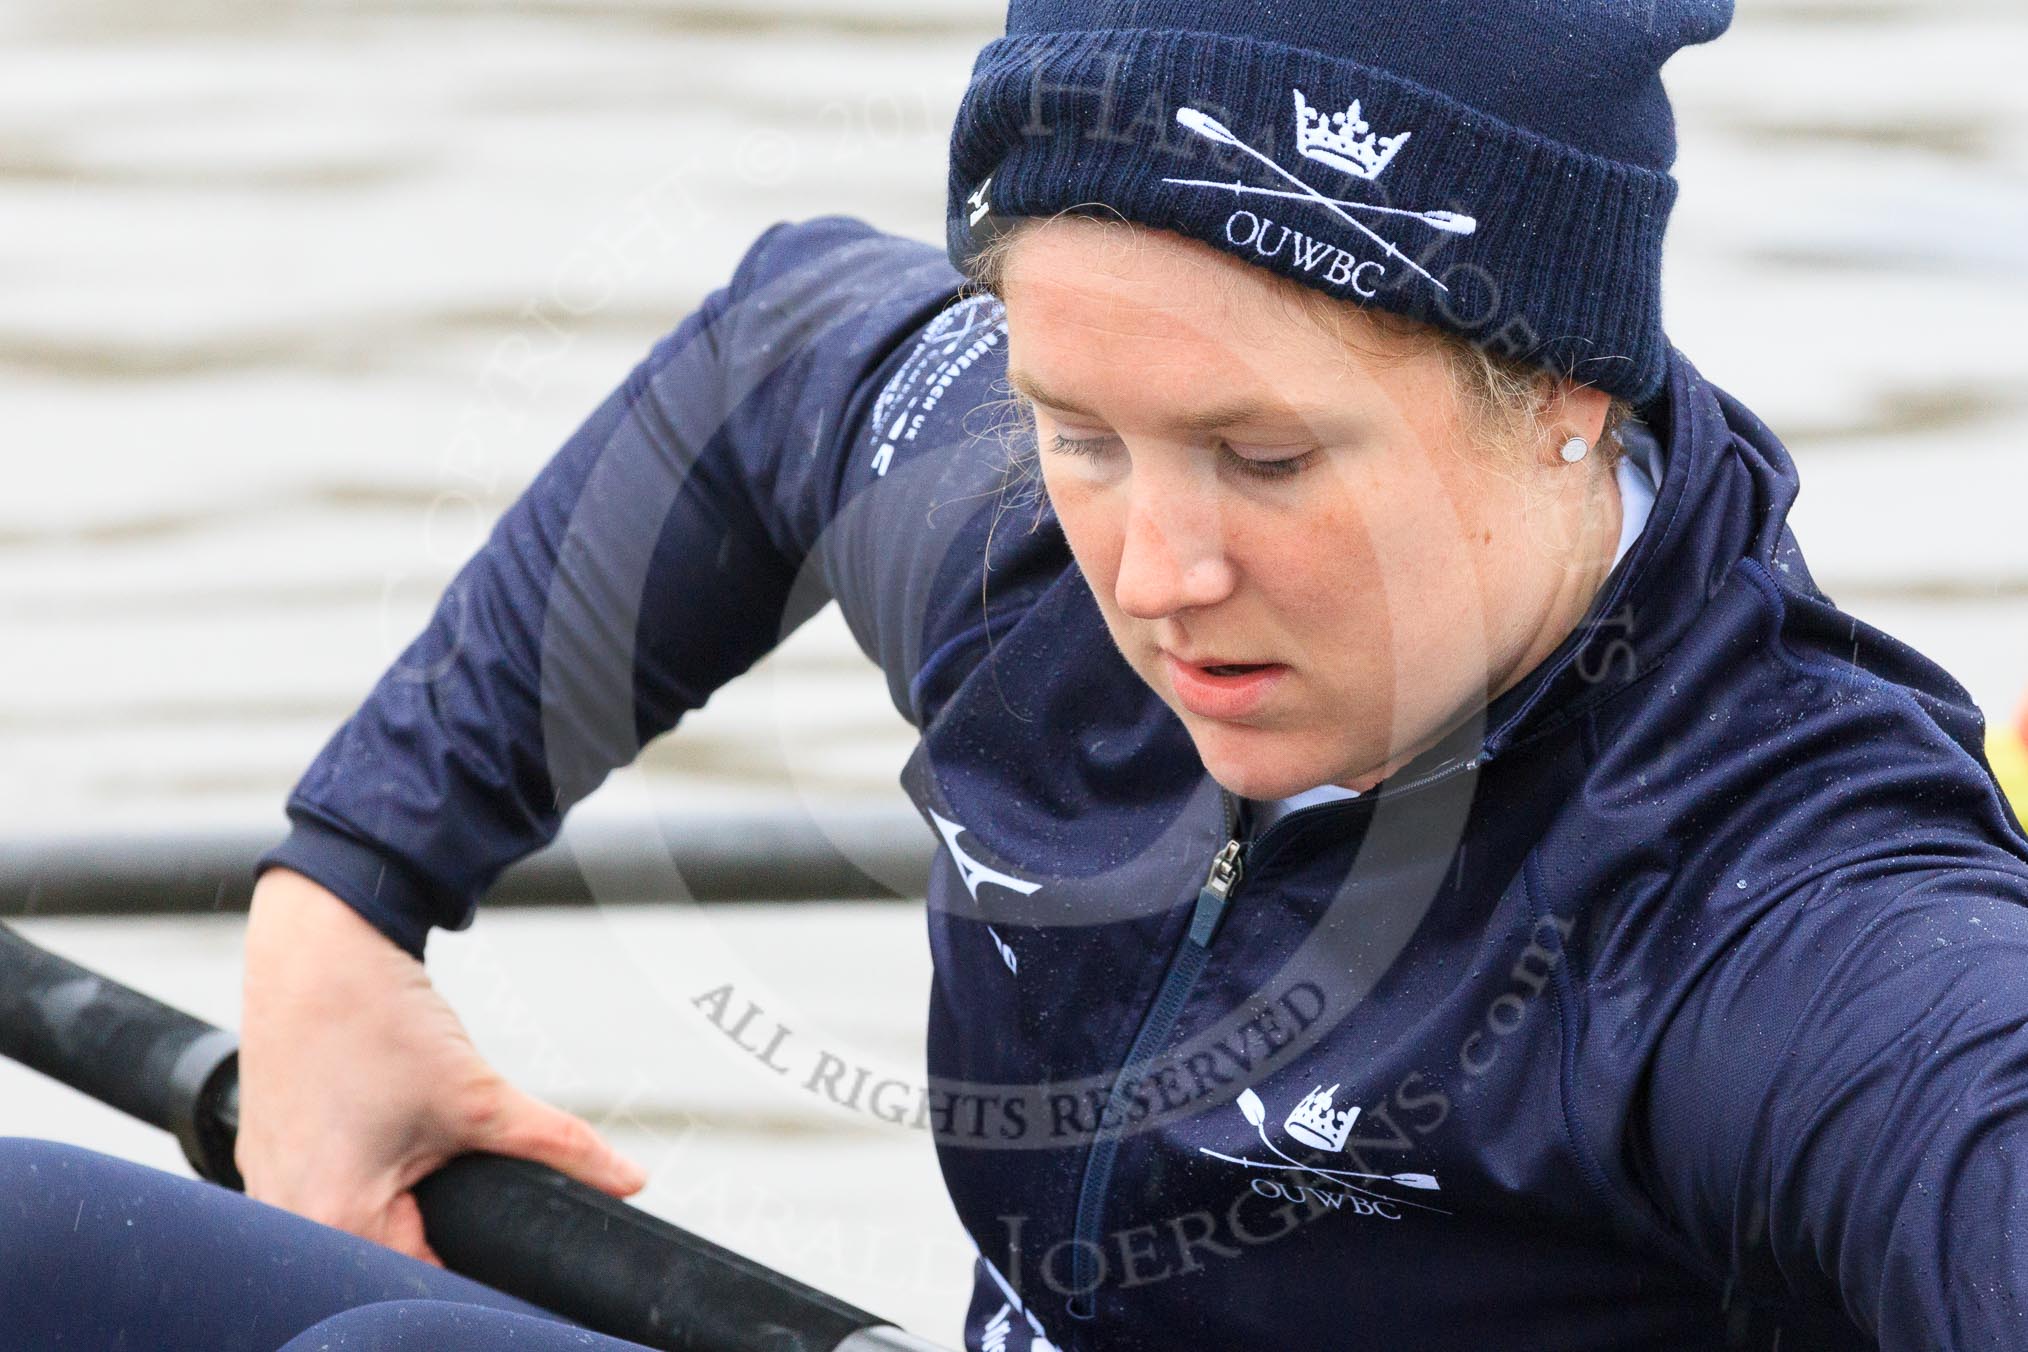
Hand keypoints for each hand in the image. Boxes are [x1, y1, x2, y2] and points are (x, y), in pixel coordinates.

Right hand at [237, 867, 646, 1263]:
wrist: (317, 947)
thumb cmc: (378, 1020)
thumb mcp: (479, 1096)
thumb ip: (559, 1147)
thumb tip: (628, 1180)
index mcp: (332, 1221)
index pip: (419, 1283)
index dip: (470, 1260)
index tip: (496, 1223)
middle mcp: (288, 1218)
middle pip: (384, 1258)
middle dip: (434, 1227)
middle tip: (449, 1163)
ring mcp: (268, 1186)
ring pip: (354, 1225)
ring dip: (398, 1198)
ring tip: (405, 1132)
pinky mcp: (266, 1154)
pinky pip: (322, 1192)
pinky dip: (361, 1172)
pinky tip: (377, 1128)